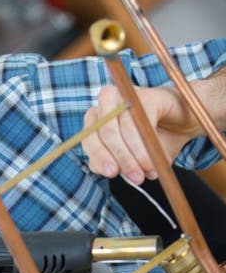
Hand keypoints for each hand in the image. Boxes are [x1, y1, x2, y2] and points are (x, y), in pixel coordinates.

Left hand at [82, 83, 199, 184]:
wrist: (182, 121)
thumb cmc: (152, 140)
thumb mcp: (130, 159)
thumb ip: (114, 164)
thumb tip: (111, 171)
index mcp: (95, 119)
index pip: (89, 139)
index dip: (100, 157)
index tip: (113, 174)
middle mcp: (106, 103)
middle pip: (105, 132)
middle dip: (122, 159)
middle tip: (137, 178)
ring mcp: (126, 95)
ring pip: (125, 128)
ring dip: (138, 154)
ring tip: (150, 170)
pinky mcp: (147, 95)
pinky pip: (144, 121)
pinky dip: (151, 143)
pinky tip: (160, 157)